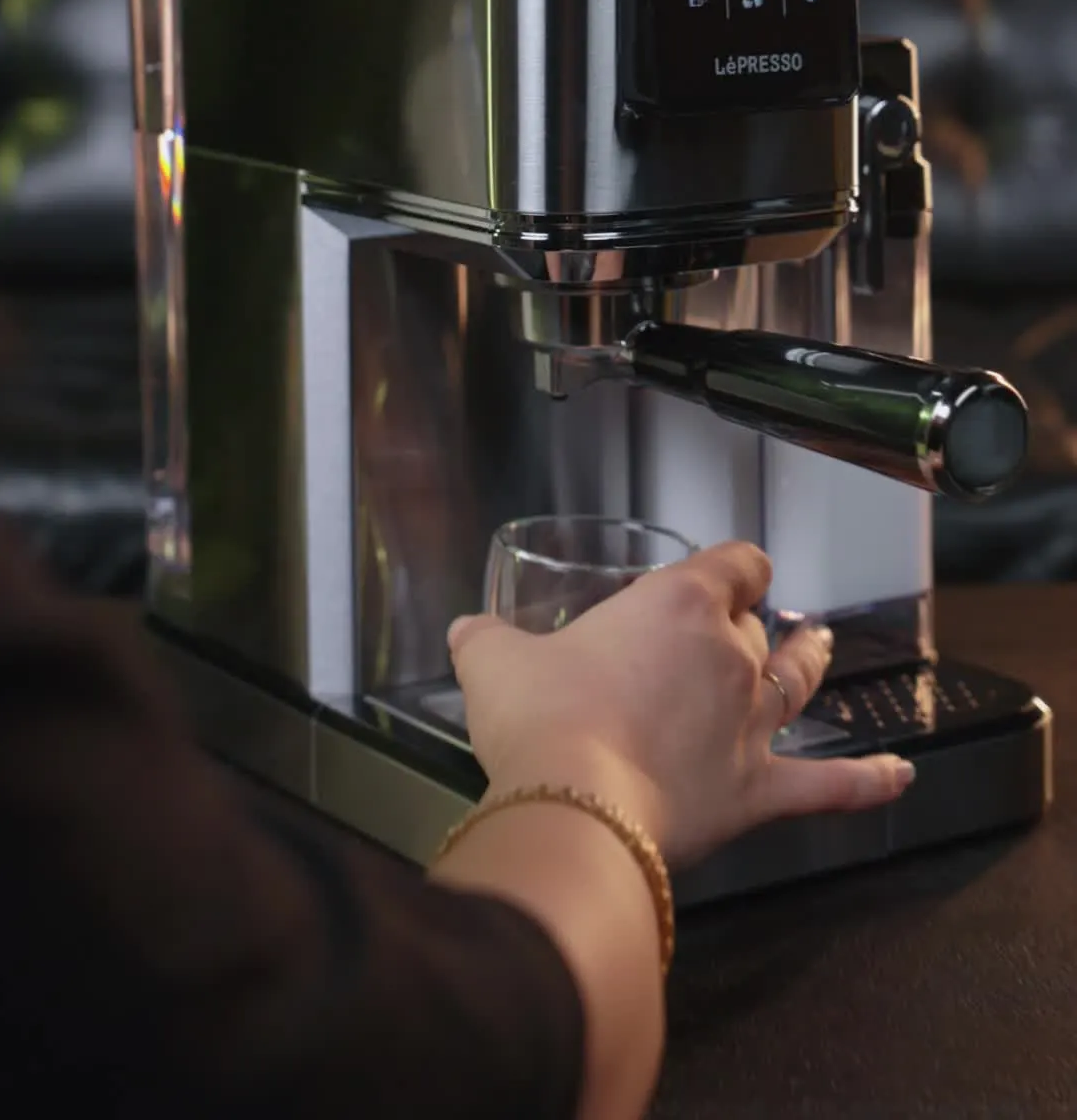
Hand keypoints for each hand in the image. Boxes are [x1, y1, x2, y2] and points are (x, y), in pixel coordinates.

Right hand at [449, 541, 913, 871]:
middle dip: (751, 624)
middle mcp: (730, 657)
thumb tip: (468, 634)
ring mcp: (753, 726)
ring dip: (809, 664)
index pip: (735, 564)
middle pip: (760, 627)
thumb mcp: (496, 663)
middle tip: (737, 630)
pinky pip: (828, 787)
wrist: (571, 805)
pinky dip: (869, 784)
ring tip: (818, 647)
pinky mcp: (759, 793)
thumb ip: (487, 642)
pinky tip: (900, 777)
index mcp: (678, 606)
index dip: (735, 567)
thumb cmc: (540, 720)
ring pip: (797, 684)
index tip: (726, 574)